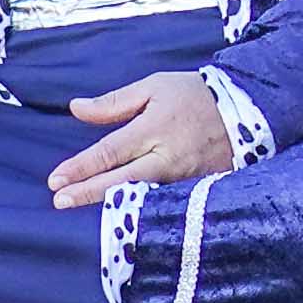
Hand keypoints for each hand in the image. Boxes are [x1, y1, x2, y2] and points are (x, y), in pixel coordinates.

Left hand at [48, 70, 240, 206]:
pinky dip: (139, 209)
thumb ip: (115, 102)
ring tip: (80, 208)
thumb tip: (77, 109)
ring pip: (141, 197)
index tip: (55, 179)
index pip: (110, 152)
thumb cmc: (195, 95)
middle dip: (88, 193)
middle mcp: (167, 157)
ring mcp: (183, 178)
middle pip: (121, 181)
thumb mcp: (154, 87)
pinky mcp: (196, 189)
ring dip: (110, 204)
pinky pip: (162, 203)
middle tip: (59, 201)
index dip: (81, 167)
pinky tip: (120, 215)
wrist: (247, 110)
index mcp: (154, 128)